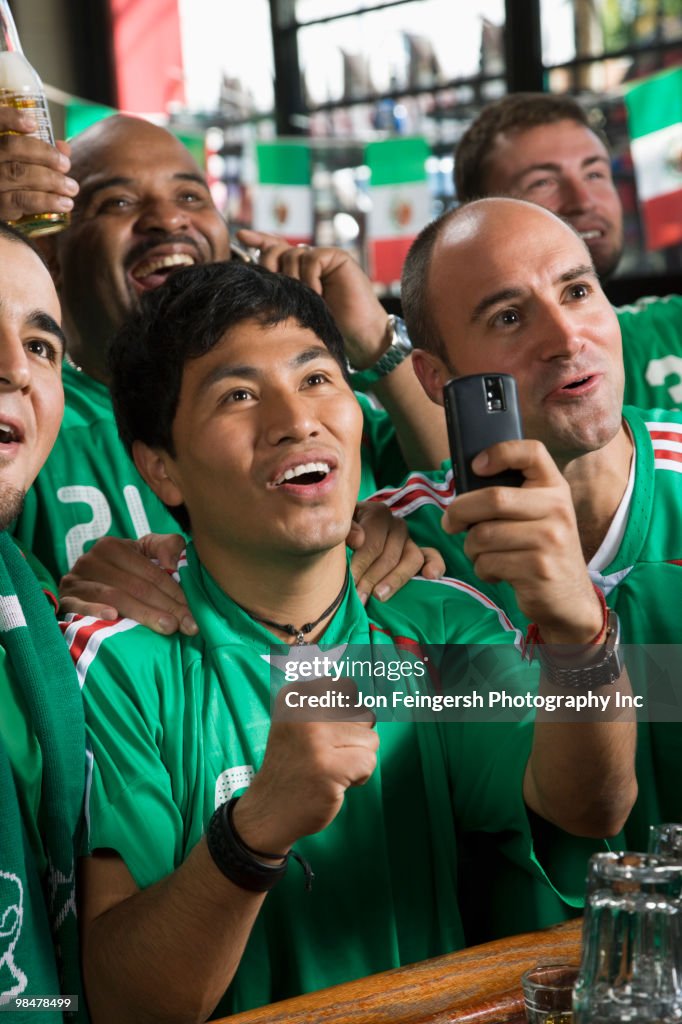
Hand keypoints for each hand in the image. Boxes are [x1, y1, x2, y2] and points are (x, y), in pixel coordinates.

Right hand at [0, 107, 77, 221]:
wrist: (0, 221)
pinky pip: (21, 200)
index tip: (33, 124)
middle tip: (66, 166)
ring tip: (72, 188)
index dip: (10, 118)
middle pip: (10, 147)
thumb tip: (64, 148)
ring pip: (17, 173)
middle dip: (44, 153)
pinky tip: (64, 204)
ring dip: (51, 179)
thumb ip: (39, 153)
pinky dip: (46, 201)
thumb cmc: (10, 184)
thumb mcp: (19, 164)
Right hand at [59, 533, 197, 634]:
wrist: (84, 585)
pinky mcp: (65, 601)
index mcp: (113, 547)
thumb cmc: (123, 571)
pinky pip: (80, 607)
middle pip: (136, 587)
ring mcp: (75, 581)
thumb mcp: (145, 553)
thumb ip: (166, 546)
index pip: (150, 572)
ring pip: (115, 598)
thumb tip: (173, 562)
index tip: (194, 613)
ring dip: (143, 613)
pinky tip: (113, 618)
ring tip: (168, 627)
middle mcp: (91, 561)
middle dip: (166, 607)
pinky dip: (96, 611)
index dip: (175, 592)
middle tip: (188, 625)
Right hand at [234, 678, 377, 852]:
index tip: (323, 734)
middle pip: (363, 714)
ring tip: (330, 768)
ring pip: (370, 739)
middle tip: (327, 755)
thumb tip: (370, 697)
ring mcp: (316, 739)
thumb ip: (329, 703)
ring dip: (357, 758)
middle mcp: (303, 711)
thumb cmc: (294, 765)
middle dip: (354, 738)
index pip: (346, 687)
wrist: (269, 810)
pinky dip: (360, 776)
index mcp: (295, 695)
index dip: (345, 716)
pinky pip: (369, 761)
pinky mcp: (329, 767)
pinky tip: (335, 783)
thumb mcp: (299, 722)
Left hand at [236, 228, 388, 368]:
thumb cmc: (330, 329)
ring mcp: (323, 257)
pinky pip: (311, 259)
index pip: (274, 249)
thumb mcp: (296, 310)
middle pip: (277, 250)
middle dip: (271, 266)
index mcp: (298, 271)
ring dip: (294, 279)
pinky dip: (310, 278)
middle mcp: (309, 261)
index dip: (259, 240)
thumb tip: (255, 281)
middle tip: (277, 288)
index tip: (241, 237)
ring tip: (307, 299)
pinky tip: (319, 295)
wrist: (360, 337)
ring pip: (292, 255)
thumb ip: (281, 292)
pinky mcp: (337, 257)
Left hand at [348, 500, 443, 603]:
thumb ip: (345, 530)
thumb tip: (358, 540)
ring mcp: (409, 539)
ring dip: (395, 580)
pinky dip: (434, 565)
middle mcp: (396, 524)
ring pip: (411, 559)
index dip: (360, 565)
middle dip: (372, 579)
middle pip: (389, 555)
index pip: (373, 543)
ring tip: (379, 596)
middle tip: (358, 598)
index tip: (349, 582)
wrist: (347, 532)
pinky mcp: (418, 552)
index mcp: (377, 513)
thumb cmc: (341, 531)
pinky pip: (431, 556)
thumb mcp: (339, 526)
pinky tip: (430, 576)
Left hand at [441, 440, 601, 643]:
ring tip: (482, 554)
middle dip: (459, 511)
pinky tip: (497, 573)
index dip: (500, 452)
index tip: (476, 466)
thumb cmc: (541, 551)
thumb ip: (513, 498)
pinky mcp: (538, 569)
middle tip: (449, 523)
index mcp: (556, 488)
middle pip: (493, 498)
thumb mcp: (540, 516)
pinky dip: (482, 570)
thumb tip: (460, 494)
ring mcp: (550, 540)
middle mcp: (558, 509)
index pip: (532, 452)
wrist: (570, 598)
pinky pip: (488, 563)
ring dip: (471, 548)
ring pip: (483, 535)